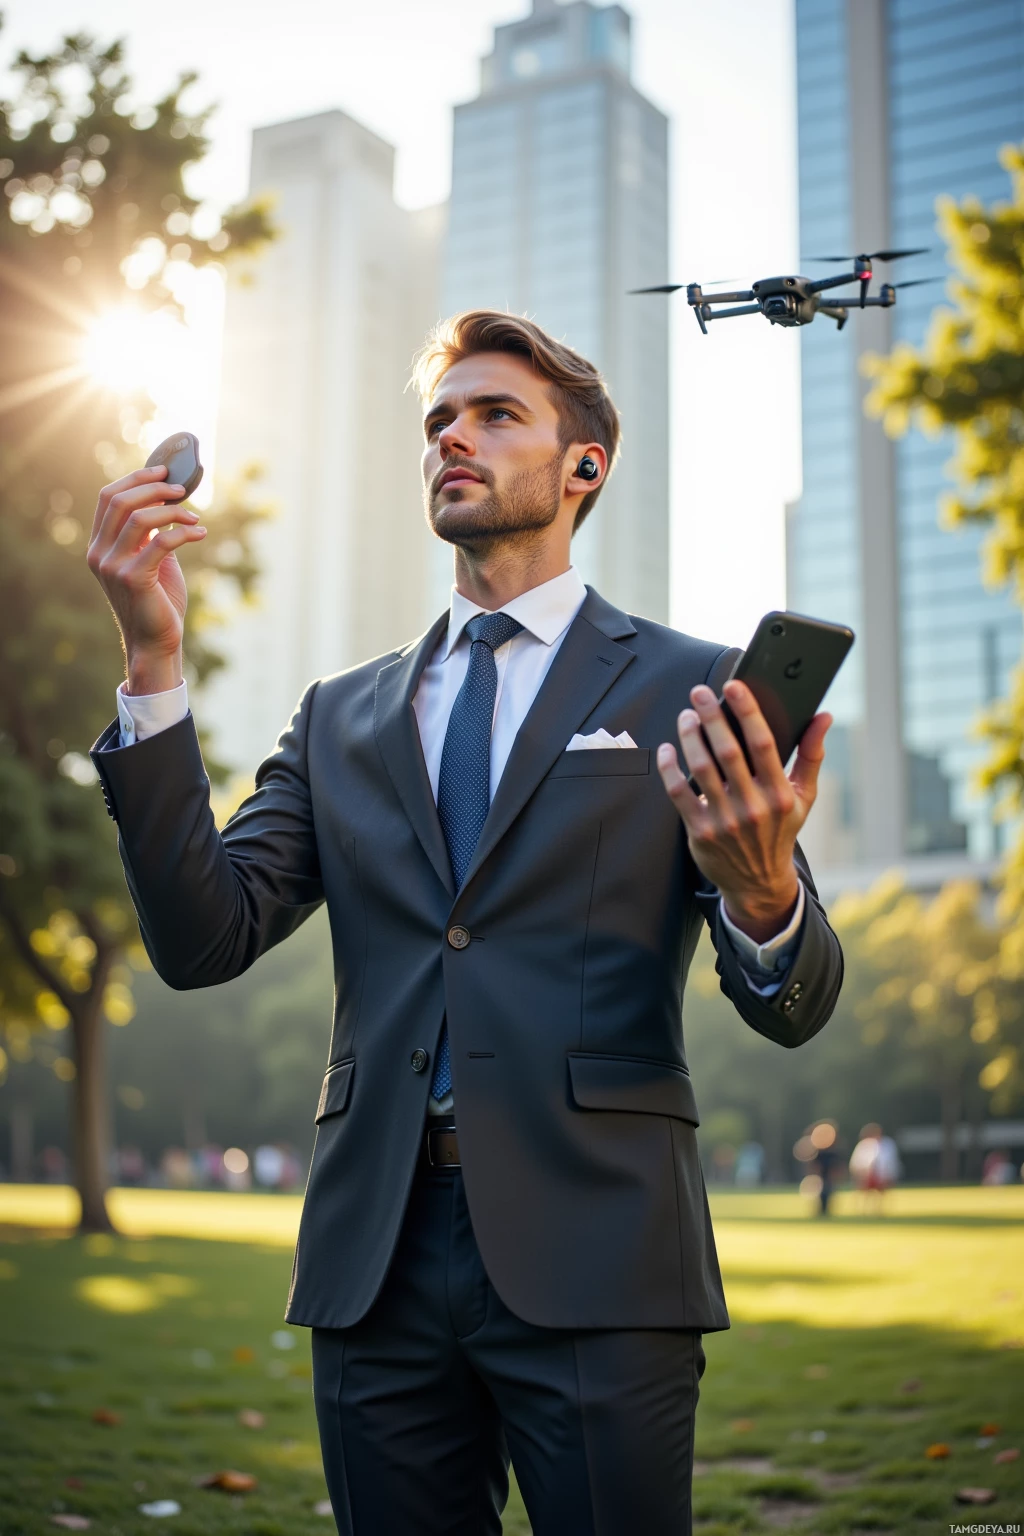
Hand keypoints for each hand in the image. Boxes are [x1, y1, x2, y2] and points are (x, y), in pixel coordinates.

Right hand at [87, 466, 206, 693]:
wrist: (156, 642)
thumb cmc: (157, 601)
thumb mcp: (151, 559)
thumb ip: (151, 533)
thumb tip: (168, 499)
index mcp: (99, 546)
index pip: (108, 498)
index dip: (135, 479)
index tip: (162, 471)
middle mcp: (99, 554)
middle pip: (120, 501)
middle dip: (153, 487)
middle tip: (181, 489)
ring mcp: (112, 566)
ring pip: (140, 518)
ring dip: (173, 511)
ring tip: (195, 517)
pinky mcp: (133, 578)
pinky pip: (161, 542)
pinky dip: (184, 532)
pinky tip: (200, 533)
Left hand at [656, 680, 830, 942]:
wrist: (759, 882)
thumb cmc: (780, 830)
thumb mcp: (803, 796)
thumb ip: (811, 755)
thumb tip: (823, 716)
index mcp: (780, 794)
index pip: (763, 744)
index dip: (748, 712)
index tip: (734, 686)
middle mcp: (754, 807)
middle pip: (728, 752)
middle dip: (712, 717)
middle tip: (699, 692)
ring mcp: (725, 821)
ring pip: (701, 769)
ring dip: (690, 737)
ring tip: (686, 716)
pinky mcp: (700, 833)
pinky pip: (680, 794)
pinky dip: (671, 768)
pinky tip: (669, 748)